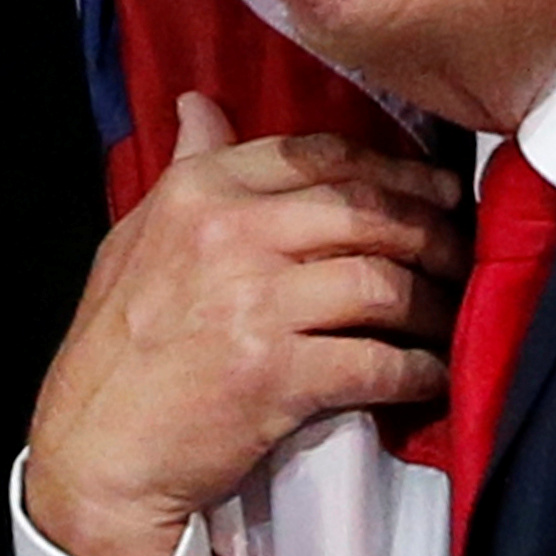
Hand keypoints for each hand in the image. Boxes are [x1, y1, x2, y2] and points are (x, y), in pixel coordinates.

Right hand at [28, 93, 464, 555]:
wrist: (95, 451)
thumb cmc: (116, 348)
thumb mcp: (135, 238)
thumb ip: (185, 169)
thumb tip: (200, 105)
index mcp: (198, 192)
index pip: (319, 155)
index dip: (391, 168)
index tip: (431, 189)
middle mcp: (230, 234)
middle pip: (365, 211)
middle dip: (429, 230)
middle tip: (460, 251)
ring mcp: (256, 304)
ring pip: (383, 282)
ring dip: (433, 302)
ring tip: (450, 314)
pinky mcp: (279, 376)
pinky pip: (377, 363)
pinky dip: (418, 370)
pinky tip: (432, 373)